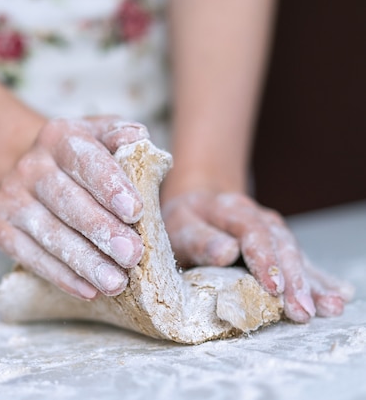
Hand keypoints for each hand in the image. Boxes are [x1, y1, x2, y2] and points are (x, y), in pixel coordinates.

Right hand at [0, 116, 147, 299]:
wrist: (27, 170)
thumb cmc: (79, 160)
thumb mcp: (100, 136)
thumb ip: (120, 136)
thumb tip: (136, 138)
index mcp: (58, 137)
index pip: (84, 161)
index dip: (109, 186)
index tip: (136, 211)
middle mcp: (30, 166)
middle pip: (66, 201)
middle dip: (101, 231)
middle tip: (133, 255)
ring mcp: (12, 199)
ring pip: (49, 234)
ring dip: (85, 262)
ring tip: (116, 283)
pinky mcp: (1, 230)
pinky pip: (31, 257)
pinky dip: (61, 276)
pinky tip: (88, 290)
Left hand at [162, 191, 354, 321]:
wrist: (196, 206)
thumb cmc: (183, 222)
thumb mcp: (179, 226)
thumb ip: (199, 240)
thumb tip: (226, 253)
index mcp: (230, 209)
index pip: (252, 232)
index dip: (265, 260)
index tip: (274, 288)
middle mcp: (257, 216)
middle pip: (281, 246)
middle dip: (294, 280)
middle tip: (302, 311)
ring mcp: (272, 229)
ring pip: (296, 254)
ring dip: (312, 283)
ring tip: (330, 307)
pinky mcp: (279, 244)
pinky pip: (301, 260)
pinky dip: (319, 278)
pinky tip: (338, 293)